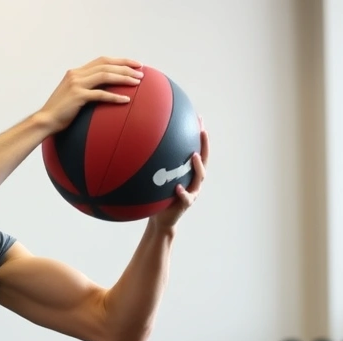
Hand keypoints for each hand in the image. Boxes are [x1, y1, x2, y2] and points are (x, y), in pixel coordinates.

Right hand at [36, 56, 143, 133]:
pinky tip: (126, 100)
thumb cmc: (60, 113)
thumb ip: (85, 89)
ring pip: (106, 76)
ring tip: (138, 83)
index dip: (120, 60)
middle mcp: (76, 74)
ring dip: (124, 78)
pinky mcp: (78, 96)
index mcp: (76, 72)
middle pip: (106, 65)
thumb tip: (102, 92)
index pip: (102, 60)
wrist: (45, 121)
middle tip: (141, 72)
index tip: (135, 64)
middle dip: (126, 67)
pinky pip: (101, 94)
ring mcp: (76, 84)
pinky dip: (115, 96)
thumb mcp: (72, 96)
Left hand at [149, 115, 209, 229]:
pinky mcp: (185, 205)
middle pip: (204, 160)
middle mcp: (194, 180)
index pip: (198, 150)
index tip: (199, 118)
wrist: (161, 219)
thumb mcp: (156, 178)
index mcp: (189, 172)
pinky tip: (177, 188)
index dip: (200, 136)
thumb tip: (137, 143)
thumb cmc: (157, 196)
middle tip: (202, 131)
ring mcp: (192, 192)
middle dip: (205, 145)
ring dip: (197, 166)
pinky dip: (182, 192)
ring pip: (199, 177)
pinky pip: (186, 198)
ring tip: (193, 155)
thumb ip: (154, 164)